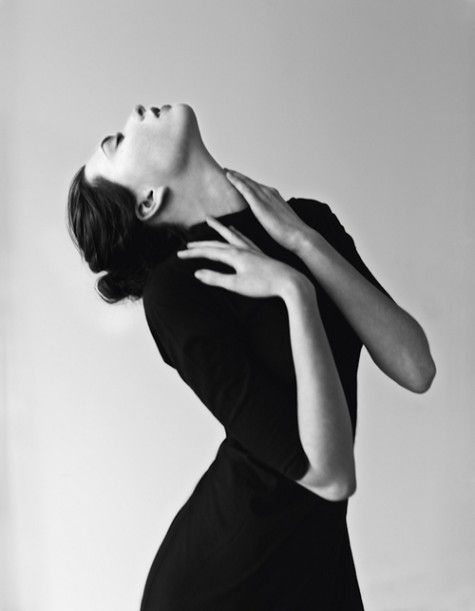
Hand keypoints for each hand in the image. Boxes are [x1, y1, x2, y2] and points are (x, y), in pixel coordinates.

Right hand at [176, 218, 307, 298]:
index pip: (208, 251)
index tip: (179, 255)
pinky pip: (244, 238)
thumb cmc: (263, 285)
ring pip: (231, 236)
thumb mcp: (236, 284)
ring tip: (211, 222)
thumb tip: (197, 273)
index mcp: (234, 255)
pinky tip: (236, 232)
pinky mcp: (260, 254)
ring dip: (219, 229)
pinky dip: (236, 233)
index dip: (193, 253)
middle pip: (217, 243)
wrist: (289, 282)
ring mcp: (252, 250)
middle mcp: (242, 249)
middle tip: (187, 243)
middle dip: (201, 243)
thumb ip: (216, 278)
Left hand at [223, 169, 311, 252]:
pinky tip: (228, 176)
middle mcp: (270, 192)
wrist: (299, 236)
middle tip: (226, 169)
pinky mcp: (260, 203)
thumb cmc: (290, 234)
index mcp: (274, 197)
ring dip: (235, 175)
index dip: (246, 182)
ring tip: (224, 170)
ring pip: (246, 181)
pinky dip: (236, 180)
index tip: (235, 178)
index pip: (257, 187)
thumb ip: (269, 218)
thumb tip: (264, 223)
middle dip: (238, 175)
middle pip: (250, 181)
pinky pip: (245, 188)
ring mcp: (265, 196)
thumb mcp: (277, 222)